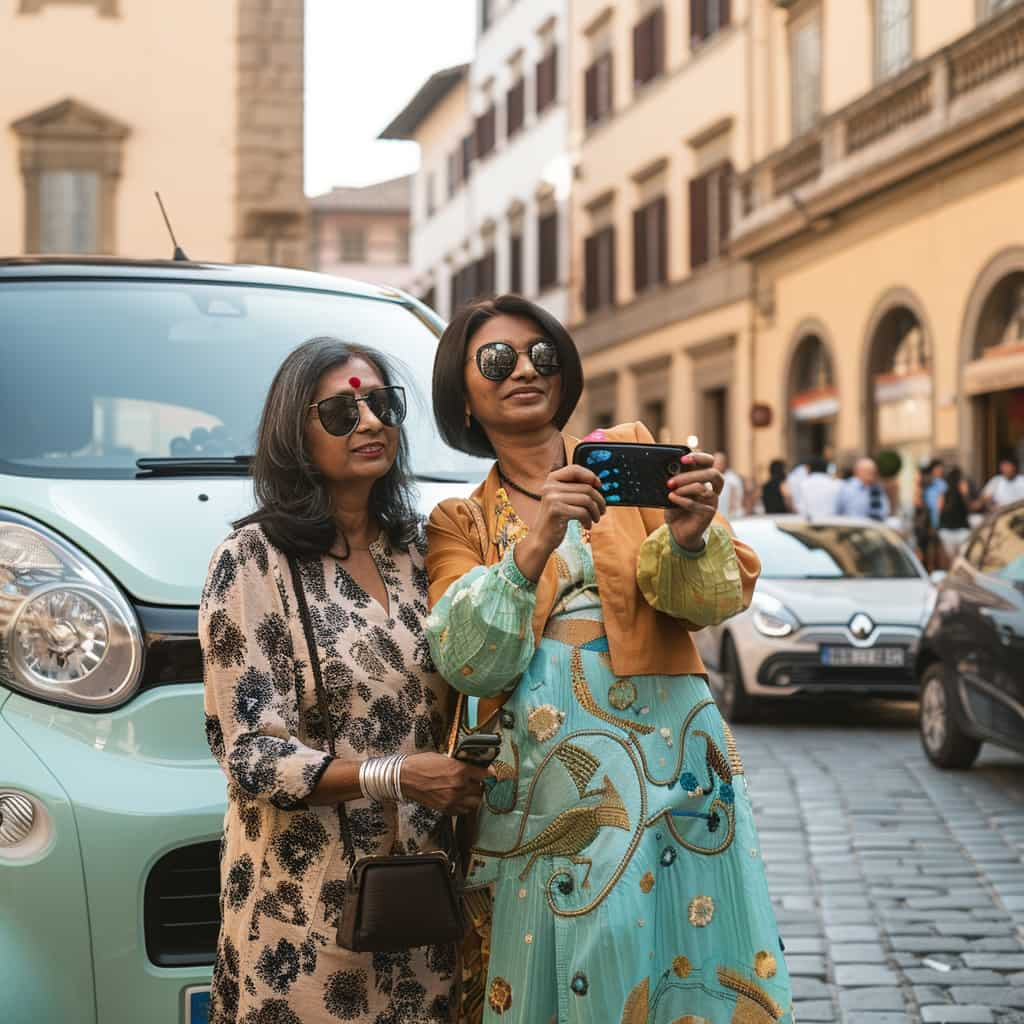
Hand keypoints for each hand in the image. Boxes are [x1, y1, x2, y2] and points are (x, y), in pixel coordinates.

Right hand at [399, 752, 490, 814]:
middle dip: (478, 784)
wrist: (404, 778)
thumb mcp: (444, 757)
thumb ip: (460, 764)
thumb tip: (472, 766)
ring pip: (474, 802)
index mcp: (459, 770)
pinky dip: (463, 805)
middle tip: (473, 780)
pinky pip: (463, 810)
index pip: (485, 774)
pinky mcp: (445, 808)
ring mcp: (452, 799)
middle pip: (480, 789)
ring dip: (473, 796)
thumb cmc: (421, 764)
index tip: (490, 774)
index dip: (488, 773)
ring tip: (467, 790)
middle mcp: (458, 786)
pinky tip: (458, 798)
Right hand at [513, 464, 606, 579]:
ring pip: (587, 500)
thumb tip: (597, 484)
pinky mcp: (556, 510)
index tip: (599, 485)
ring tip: (595, 519)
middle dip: (599, 500)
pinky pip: (583, 512)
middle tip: (602, 510)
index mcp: (551, 480)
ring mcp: (552, 498)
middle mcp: (550, 486)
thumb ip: (574, 489)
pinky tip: (586, 526)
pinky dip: (589, 520)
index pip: (575, 469)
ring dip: (596, 511)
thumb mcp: (562, 500)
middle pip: (586, 488)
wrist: (541, 539)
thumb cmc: (555, 520)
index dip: (590, 476)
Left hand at [665, 451, 722, 550]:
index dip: (699, 457)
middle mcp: (711, 488)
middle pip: (712, 473)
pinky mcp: (708, 513)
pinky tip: (672, 498)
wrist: (679, 531)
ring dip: (683, 488)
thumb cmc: (676, 509)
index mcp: (704, 479)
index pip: (709, 462)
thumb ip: (675, 481)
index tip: (683, 458)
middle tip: (672, 480)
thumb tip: (670, 471)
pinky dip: (681, 500)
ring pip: (702, 488)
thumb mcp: (672, 491)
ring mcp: (712, 501)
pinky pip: (696, 503)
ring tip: (670, 491)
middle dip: (691, 474)